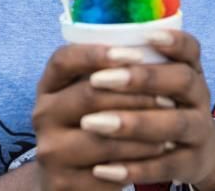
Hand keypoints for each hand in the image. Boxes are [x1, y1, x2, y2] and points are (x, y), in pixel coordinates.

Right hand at [33, 43, 176, 190]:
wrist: (73, 179)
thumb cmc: (95, 123)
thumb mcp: (94, 95)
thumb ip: (111, 70)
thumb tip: (153, 38)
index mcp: (49, 85)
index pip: (64, 59)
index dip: (98, 54)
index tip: (136, 54)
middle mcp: (42, 114)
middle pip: (88, 95)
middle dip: (134, 95)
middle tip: (170, 96)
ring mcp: (50, 151)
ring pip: (101, 136)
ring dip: (142, 130)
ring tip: (171, 124)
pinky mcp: (63, 183)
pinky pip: (107, 171)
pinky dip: (138, 161)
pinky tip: (159, 152)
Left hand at [81, 31, 214, 189]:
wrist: (196, 152)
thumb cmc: (160, 104)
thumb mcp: (155, 80)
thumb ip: (129, 60)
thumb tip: (81, 37)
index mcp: (189, 69)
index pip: (189, 48)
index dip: (172, 41)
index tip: (147, 36)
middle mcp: (199, 96)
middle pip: (181, 80)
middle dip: (141, 78)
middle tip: (98, 80)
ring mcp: (199, 131)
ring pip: (174, 124)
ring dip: (133, 123)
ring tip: (92, 124)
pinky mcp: (191, 163)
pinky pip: (166, 166)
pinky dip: (135, 168)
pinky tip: (102, 168)